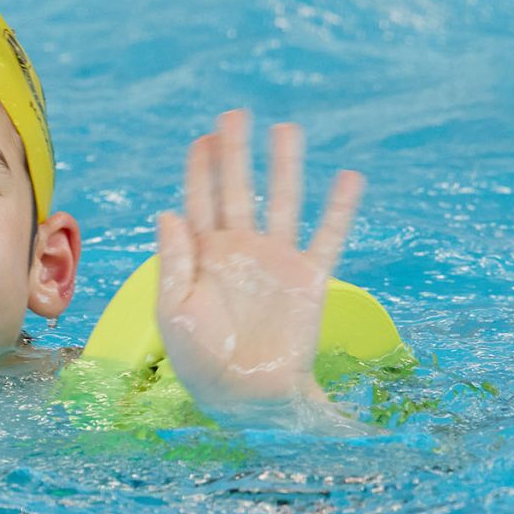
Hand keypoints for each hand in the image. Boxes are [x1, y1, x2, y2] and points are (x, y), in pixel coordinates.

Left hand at [155, 109, 364, 418]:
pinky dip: (338, 209)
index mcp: (203, 257)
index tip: (202, 138)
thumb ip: (174, 262)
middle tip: (236, 115)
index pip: (200, 201)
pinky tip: (347, 178)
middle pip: (239, 190)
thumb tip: (166, 211)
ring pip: (282, 203)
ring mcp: (276, 262)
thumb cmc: (201, 361)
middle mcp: (240, 251)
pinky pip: (327, 238)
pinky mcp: (308, 280)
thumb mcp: (173, 312)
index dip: (201, 170)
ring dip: (285, 167)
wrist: (247, 398)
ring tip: (288, 129)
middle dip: (236, 154)